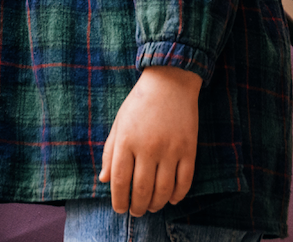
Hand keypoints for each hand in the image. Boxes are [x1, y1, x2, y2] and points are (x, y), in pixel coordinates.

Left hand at [98, 65, 200, 215]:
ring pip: (163, 190)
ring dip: (156, 204)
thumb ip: (109, 152)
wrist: (170, 80)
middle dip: (137, 207)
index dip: (118, 200)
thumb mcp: (119, 123)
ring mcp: (170, 149)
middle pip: (141, 190)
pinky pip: (184, 181)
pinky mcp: (189, 148)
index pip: (119, 181)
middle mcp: (148, 147)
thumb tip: (103, 180)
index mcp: (126, 140)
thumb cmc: (140, 102)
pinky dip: (178, 195)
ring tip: (151, 207)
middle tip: (136, 212)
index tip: (119, 209)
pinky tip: (172, 199)